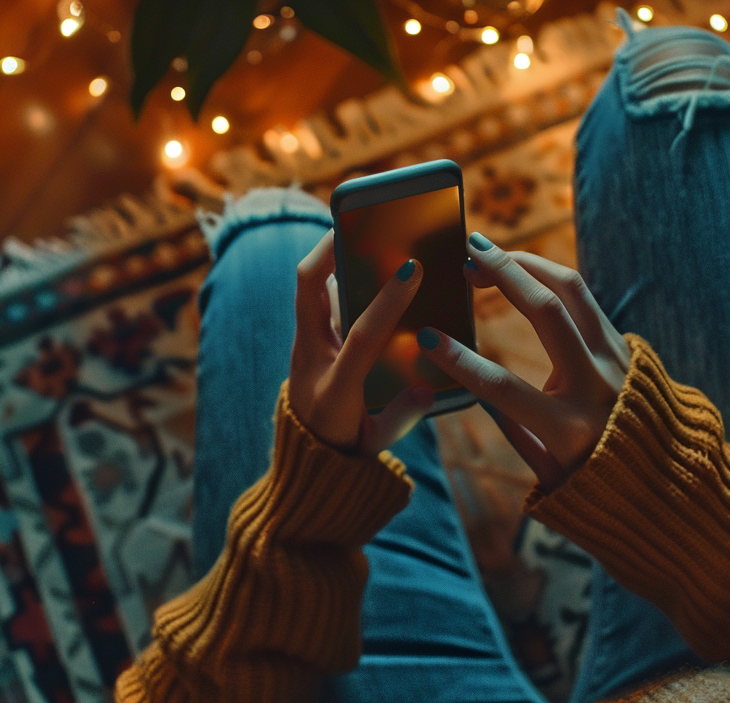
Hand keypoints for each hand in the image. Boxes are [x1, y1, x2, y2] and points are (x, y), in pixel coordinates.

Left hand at [289, 231, 435, 455]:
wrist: (303, 456)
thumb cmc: (344, 444)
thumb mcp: (375, 442)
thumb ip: (402, 417)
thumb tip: (426, 390)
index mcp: (334, 389)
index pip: (361, 336)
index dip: (388, 301)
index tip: (412, 270)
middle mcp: (311, 358)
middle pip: (308, 289)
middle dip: (329, 249)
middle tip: (360, 220)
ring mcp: (304, 344)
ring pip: (309, 286)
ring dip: (330, 254)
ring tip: (361, 226)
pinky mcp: (307, 338)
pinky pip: (316, 296)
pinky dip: (334, 273)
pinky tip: (360, 259)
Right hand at [417, 232, 630, 491]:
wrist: (665, 475)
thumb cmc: (594, 480)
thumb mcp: (546, 471)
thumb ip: (510, 428)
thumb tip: (468, 384)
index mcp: (569, 429)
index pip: (502, 388)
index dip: (460, 361)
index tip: (427, 337)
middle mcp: (597, 386)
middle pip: (547, 312)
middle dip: (503, 275)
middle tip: (467, 256)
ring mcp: (616, 359)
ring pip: (572, 291)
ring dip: (527, 264)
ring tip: (489, 253)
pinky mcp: (624, 345)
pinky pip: (585, 300)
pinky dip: (549, 279)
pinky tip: (521, 272)